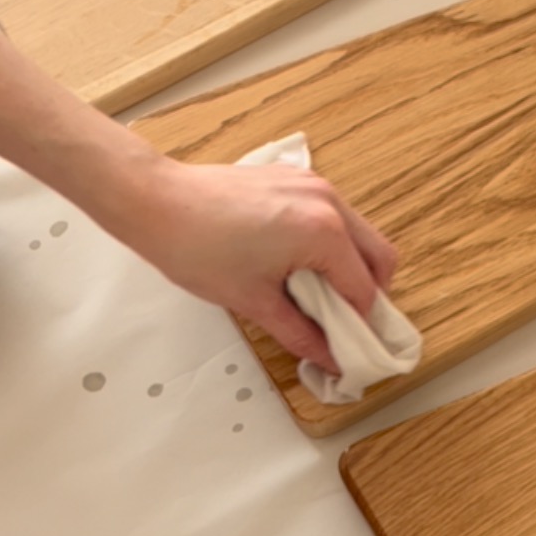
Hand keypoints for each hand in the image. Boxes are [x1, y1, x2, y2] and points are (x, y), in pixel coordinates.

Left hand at [134, 161, 398, 374]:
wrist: (157, 203)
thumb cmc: (197, 248)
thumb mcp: (254, 302)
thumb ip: (301, 333)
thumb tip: (328, 357)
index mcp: (323, 232)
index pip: (363, 290)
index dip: (359, 327)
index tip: (349, 350)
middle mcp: (328, 202)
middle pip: (378, 256)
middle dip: (368, 294)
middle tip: (344, 323)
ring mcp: (314, 185)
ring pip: (359, 233)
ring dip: (350, 267)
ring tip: (316, 295)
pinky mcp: (297, 178)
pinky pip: (333, 215)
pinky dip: (330, 243)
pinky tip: (298, 264)